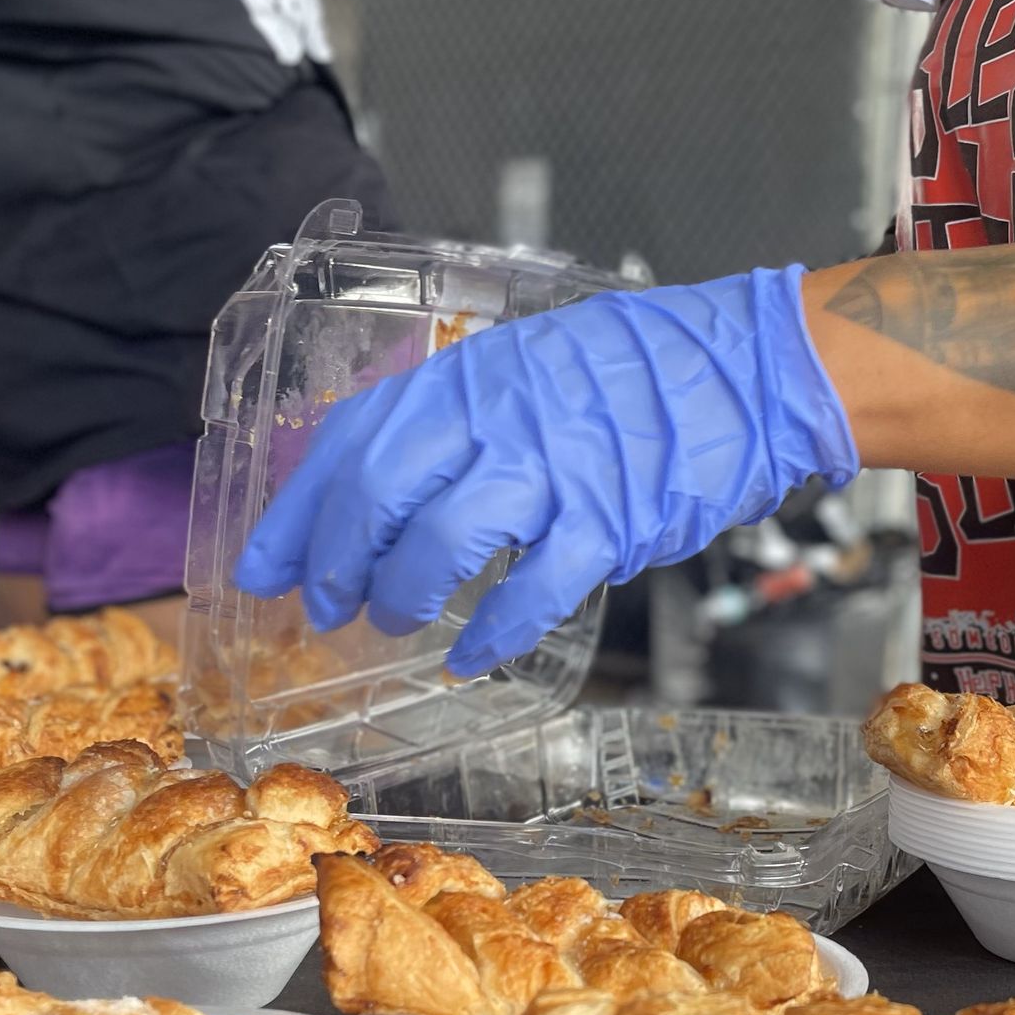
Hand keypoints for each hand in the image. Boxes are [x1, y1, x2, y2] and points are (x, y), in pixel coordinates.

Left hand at [235, 266, 859, 676]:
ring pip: (439, 542)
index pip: (351, 441)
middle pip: (377, 494)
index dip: (297, 513)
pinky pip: (531, 589)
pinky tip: (472, 653)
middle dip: (337, 561)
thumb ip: (462, 413)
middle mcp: (498, 416)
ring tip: (392, 621)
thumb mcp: (529, 361)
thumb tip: (384, 480)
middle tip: (326, 605)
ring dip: (401, 594)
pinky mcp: (609, 521)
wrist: (751, 370)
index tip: (262, 567)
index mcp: (469, 374)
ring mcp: (553, 468)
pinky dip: (492, 630)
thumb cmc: (641, 370)